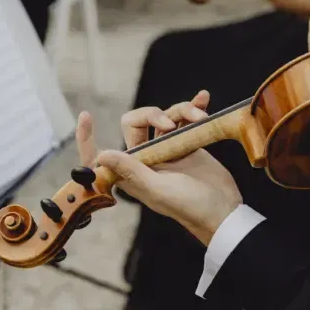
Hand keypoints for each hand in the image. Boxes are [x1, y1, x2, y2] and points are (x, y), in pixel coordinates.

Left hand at [74, 91, 241, 245]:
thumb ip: (131, 171)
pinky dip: (193, 108)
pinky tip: (203, 99)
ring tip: (200, 118)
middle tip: (170, 124)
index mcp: (131, 172)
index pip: (101, 153)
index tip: (85, 116)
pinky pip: (185, 119)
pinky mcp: (187, 142)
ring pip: (164, 116)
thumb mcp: (157, 190)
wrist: (224, 210)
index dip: (88, 138)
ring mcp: (166, 148)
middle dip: (151, 114)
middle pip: (136, 122)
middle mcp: (145, 158)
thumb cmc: (189, 206)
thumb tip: (101, 156)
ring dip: (182, 111)